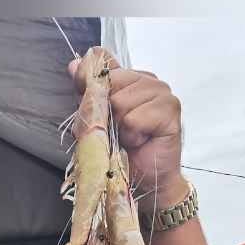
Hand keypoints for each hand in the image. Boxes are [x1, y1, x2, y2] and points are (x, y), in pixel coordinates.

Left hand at [68, 52, 189, 214]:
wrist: (145, 181)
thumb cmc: (121, 152)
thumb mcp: (95, 120)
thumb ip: (87, 92)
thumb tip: (74, 65)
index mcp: (129, 78)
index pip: (102, 62)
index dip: (90, 84)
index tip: (95, 108)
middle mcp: (147, 80)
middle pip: (110, 82)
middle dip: (106, 112)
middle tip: (117, 131)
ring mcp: (162, 93)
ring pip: (121, 101)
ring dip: (119, 127)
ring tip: (129, 138)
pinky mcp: (170, 110)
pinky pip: (134, 119)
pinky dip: (131, 135)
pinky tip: (141, 142)